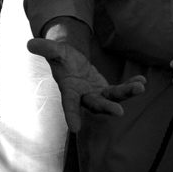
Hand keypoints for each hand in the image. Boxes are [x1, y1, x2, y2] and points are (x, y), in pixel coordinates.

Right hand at [27, 38, 145, 132]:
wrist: (71, 62)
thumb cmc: (61, 58)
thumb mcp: (54, 51)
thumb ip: (46, 49)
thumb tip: (30, 43)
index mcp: (69, 90)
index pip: (69, 104)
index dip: (71, 115)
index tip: (75, 128)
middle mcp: (83, 96)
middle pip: (96, 104)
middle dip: (108, 107)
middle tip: (119, 111)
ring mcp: (96, 94)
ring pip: (112, 98)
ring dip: (126, 94)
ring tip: (140, 87)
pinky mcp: (106, 90)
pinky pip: (120, 90)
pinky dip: (130, 86)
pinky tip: (142, 81)